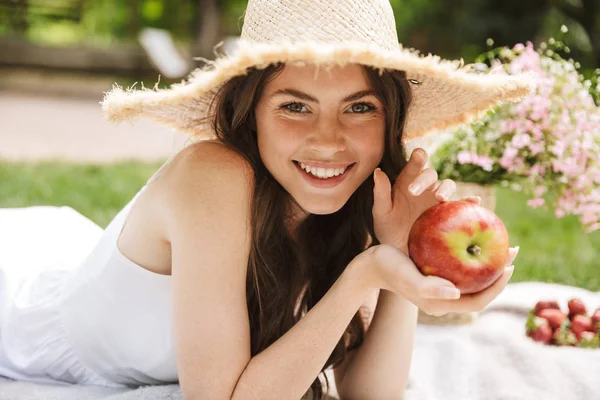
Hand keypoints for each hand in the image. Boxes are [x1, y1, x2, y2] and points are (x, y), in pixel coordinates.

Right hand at [358, 243, 518, 315]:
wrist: (371, 263)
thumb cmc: (389, 269)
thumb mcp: (408, 277)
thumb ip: (430, 288)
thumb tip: (455, 292)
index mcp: (442, 304)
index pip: (478, 301)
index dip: (497, 286)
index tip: (507, 265)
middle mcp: (445, 296)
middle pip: (480, 288)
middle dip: (499, 271)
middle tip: (512, 248)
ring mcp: (442, 285)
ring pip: (472, 275)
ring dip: (489, 261)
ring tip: (500, 241)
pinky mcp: (437, 272)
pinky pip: (460, 263)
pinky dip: (471, 252)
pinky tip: (476, 234)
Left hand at [373, 148, 479, 253]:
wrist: (399, 251)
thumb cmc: (387, 228)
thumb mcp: (381, 213)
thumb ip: (381, 193)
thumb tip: (378, 171)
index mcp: (407, 183)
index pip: (413, 166)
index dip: (417, 158)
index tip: (418, 154)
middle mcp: (425, 188)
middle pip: (431, 175)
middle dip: (424, 180)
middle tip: (413, 192)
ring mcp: (438, 200)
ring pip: (448, 185)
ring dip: (445, 188)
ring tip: (440, 198)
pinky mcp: (448, 214)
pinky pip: (461, 206)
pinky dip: (469, 201)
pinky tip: (474, 202)